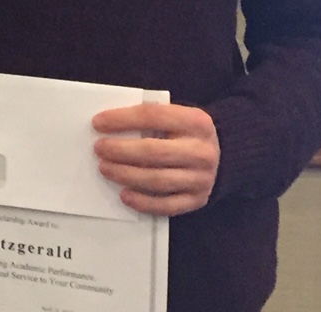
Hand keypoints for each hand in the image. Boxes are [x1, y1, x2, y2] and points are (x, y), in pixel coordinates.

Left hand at [92, 102, 218, 215]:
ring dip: (126, 175)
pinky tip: (124, 195)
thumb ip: (150, 118)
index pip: (153, 116)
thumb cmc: (185, 132)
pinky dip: (143, 202)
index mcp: (195, 121)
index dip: (122, 119)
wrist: (223, 155)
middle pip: (153, 152)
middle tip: (99, 149)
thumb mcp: (176, 116)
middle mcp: (201, 151)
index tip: (97, 123)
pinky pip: (167, 205)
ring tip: (105, 168)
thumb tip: (108, 124)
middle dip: (120, 151)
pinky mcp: (198, 200)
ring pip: (157, 180)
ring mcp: (201, 178)